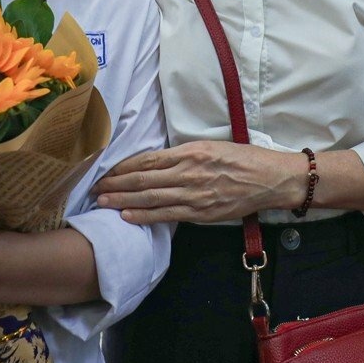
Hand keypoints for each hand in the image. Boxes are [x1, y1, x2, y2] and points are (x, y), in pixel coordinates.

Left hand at [94, 141, 305, 224]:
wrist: (270, 179)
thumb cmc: (243, 159)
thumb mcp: (211, 146)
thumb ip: (184, 154)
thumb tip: (157, 161)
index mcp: (190, 151)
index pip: (148, 159)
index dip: (123, 167)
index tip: (106, 171)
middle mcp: (189, 172)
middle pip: (143, 179)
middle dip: (115, 184)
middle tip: (94, 189)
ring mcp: (194, 194)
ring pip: (150, 197)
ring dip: (122, 200)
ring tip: (102, 203)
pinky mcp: (201, 213)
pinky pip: (167, 214)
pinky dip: (144, 215)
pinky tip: (126, 216)